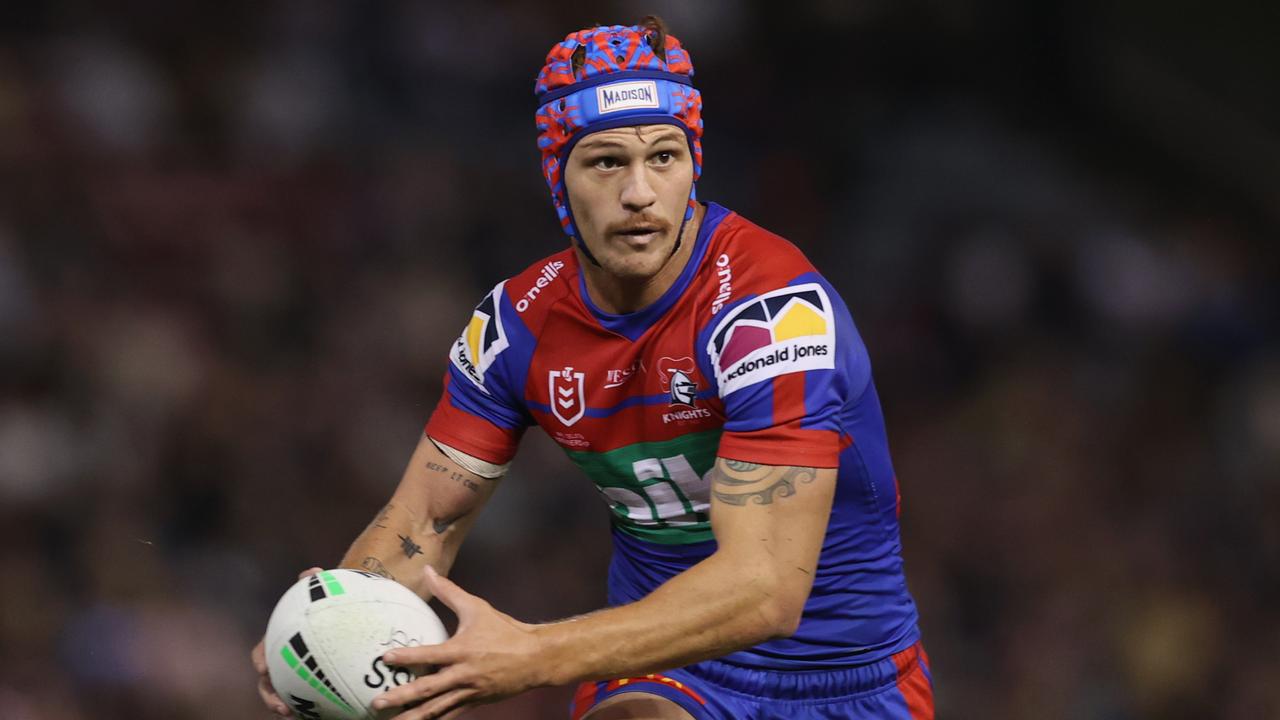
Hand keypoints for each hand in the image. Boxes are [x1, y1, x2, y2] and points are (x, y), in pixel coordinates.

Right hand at [253, 567, 323, 715]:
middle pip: (267, 685)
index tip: (264, 668)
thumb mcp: (320, 595)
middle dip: (270, 697)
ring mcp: (293, 678)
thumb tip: (313, 571)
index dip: (260, 661)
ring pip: (283, 698)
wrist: (337, 622)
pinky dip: (310, 710)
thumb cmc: (323, 608)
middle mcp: (281, 664)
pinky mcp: (309, 688)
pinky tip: (326, 715)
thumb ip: (315, 584)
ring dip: (285, 708)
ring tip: (296, 717)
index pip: (261, 654)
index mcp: (277, 644)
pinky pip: (306, 702)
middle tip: (283, 707)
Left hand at [372, 567, 547, 718]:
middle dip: (401, 697)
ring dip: (413, 716)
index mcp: (462, 650)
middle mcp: (463, 674)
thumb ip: (448, 591)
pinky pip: (450, 715)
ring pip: (436, 708)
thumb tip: (427, 571)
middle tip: (377, 703)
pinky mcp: (475, 702)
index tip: (384, 659)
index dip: (407, 657)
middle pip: (428, 689)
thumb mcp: (476, 608)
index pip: (429, 654)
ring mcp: (469, 691)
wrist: (535, 658)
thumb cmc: (504, 630)